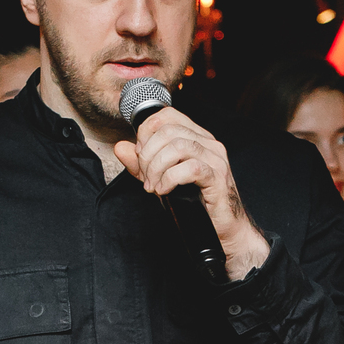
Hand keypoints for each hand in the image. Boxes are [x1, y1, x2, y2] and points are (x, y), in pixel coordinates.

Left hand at [113, 108, 268, 278]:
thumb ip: (140, 163)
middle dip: (147, 154)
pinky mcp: (217, 176)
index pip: (167, 116)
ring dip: (156, 168)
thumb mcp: (160, 179)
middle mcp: (208, 143)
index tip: (140, 156)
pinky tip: (165, 191)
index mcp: (196, 137)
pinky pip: (189, 168)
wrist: (223, 228)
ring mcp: (215, 158)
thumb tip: (120, 147)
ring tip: (154, 187)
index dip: (146, 132)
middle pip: (168, 130)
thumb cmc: (196, 203)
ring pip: (177, 146)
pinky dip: (170, 179)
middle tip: (145, 177)